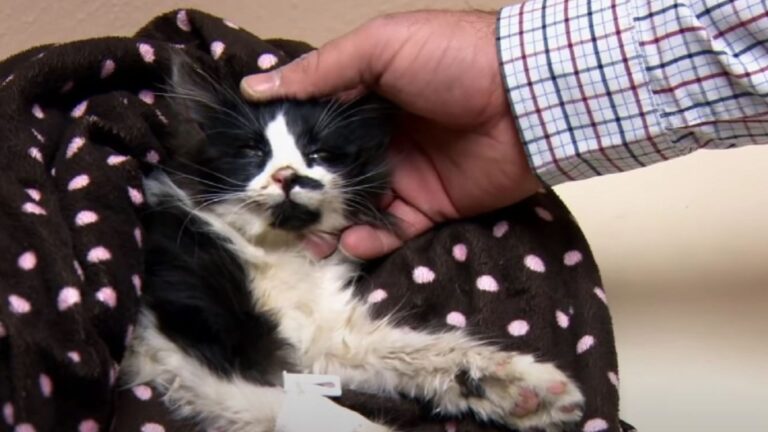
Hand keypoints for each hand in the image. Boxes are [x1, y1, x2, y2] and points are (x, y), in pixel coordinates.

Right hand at [242, 10, 539, 258]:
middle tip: (279, 212)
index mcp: (366, 99)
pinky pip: (392, 231)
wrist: (527, 97)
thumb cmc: (453, 60)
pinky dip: (369, 240)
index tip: (258, 167)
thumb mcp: (380, 48)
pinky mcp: (431, 207)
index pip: (315, 128)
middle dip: (305, 194)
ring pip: (356, 208)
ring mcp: (406, 176)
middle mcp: (382, 139)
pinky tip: (349, 242)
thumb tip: (255, 86)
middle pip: (331, 174)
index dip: (286, 147)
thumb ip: (320, 72)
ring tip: (309, 237)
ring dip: (330, 224)